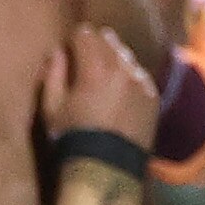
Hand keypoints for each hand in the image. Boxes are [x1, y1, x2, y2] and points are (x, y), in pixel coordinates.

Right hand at [40, 23, 161, 142]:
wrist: (107, 169)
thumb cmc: (72, 138)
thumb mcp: (51, 108)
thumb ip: (53, 74)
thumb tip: (57, 52)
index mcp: (94, 68)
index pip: (85, 35)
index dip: (74, 39)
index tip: (70, 48)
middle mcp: (121, 69)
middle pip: (109, 41)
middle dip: (95, 44)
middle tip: (86, 57)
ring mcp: (141, 82)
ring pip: (126, 57)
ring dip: (114, 59)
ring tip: (104, 74)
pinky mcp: (153, 97)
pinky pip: (140, 76)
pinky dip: (129, 78)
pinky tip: (121, 91)